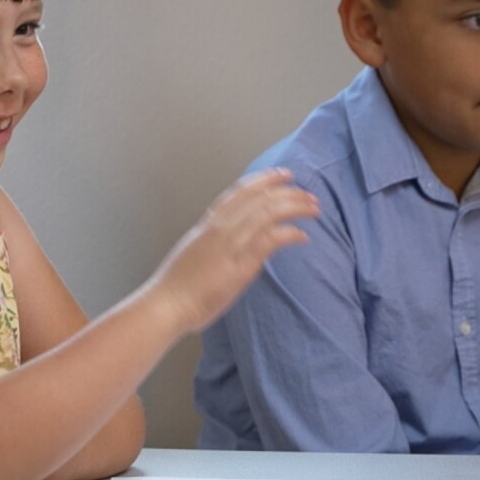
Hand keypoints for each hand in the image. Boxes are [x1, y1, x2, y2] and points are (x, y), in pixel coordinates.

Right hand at [144, 168, 318, 333]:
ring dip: (295, 207)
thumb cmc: (177, 287)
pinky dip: (290, 233)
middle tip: (308, 191)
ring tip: (313, 208)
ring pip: (268, 212)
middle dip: (287, 191)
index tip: (282, 175)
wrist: (166, 304)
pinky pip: (270, 240)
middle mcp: (219, 227)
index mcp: (207, 224)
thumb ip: (215, 245)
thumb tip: (234, 246)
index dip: (264, 180)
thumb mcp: (194, 254)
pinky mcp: (240, 265)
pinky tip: (303, 236)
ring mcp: (229, 244)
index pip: (239, 192)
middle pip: (259, 197)